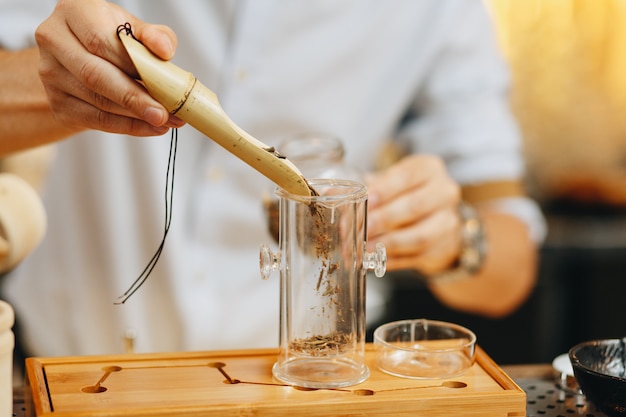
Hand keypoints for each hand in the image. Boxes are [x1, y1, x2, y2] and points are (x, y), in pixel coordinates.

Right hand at [35, 0, 183, 135]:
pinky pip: (96, 120)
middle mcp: (54, 40)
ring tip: (165, 121)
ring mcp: (51, 74)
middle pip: (95, 75)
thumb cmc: (112, 38)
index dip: (132, 64)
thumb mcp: (133, 28)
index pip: (101, 41)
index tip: (162, 83)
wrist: (84, 57)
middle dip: (134, 98)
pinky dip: (126, 126)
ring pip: (97, 102)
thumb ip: (152, 35)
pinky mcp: (57, 103)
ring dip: (135, 116)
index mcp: (74, 12)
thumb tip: (164, 49)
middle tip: (163, 113)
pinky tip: (149, 127)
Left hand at [366, 155, 462, 273]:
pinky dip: (392, 260)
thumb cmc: (407, 195)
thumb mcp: (391, 183)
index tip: (365, 199)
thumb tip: (330, 194)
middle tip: (356, 229)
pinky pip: (416, 257)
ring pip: (418, 236)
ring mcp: (447, 222)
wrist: (438, 221)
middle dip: (381, 219)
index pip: (406, 176)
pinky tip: (374, 260)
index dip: (384, 189)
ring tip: (363, 248)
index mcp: (428, 169)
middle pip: (413, 206)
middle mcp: (444, 193)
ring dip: (386, 244)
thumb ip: (365, 188)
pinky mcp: (443, 248)